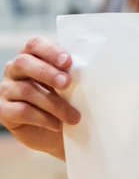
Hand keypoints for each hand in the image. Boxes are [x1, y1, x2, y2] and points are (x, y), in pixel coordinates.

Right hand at [0, 37, 78, 160]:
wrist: (56, 133)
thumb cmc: (67, 101)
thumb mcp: (73, 86)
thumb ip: (74, 75)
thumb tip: (90, 71)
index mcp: (33, 57)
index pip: (35, 44)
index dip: (50, 51)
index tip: (68, 62)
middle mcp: (15, 70)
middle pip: (24, 63)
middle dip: (47, 72)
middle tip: (68, 83)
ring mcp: (6, 89)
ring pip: (26, 90)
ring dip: (54, 103)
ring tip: (74, 116)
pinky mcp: (3, 110)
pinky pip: (21, 111)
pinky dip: (43, 118)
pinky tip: (57, 124)